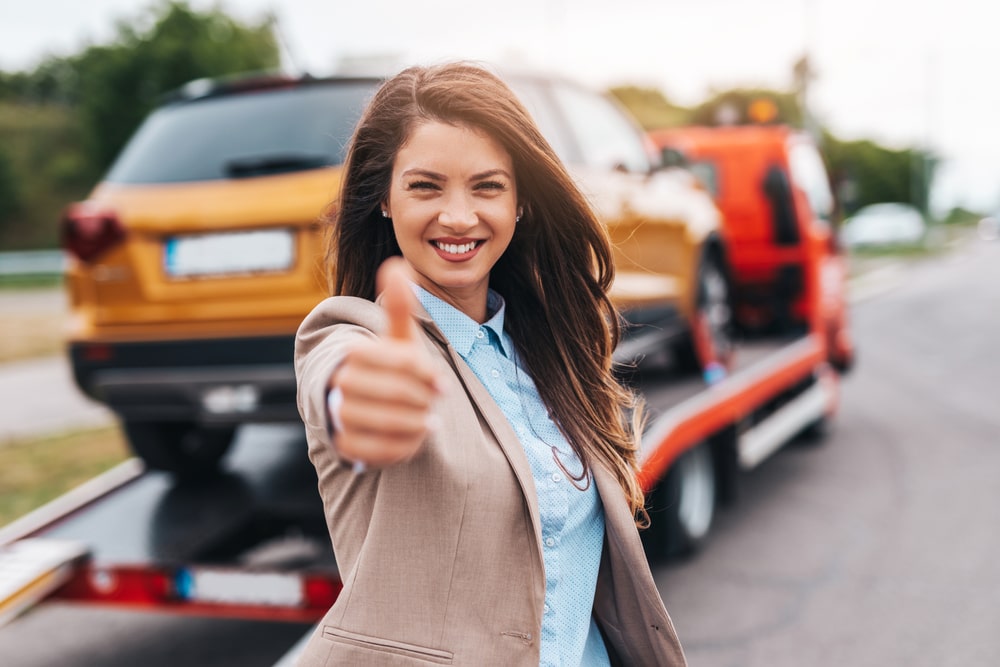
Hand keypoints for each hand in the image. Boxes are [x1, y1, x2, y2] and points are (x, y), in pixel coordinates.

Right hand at [328, 258, 441, 467]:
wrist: (373, 404)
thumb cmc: (393, 368)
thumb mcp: (400, 339)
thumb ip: (400, 307)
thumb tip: (396, 264)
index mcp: (355, 354)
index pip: (400, 361)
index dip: (426, 373)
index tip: (441, 383)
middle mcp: (341, 384)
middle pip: (396, 393)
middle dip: (422, 399)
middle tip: (432, 402)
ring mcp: (341, 416)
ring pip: (388, 423)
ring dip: (416, 423)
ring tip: (427, 419)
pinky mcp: (346, 446)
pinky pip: (380, 450)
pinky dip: (405, 445)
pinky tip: (414, 436)